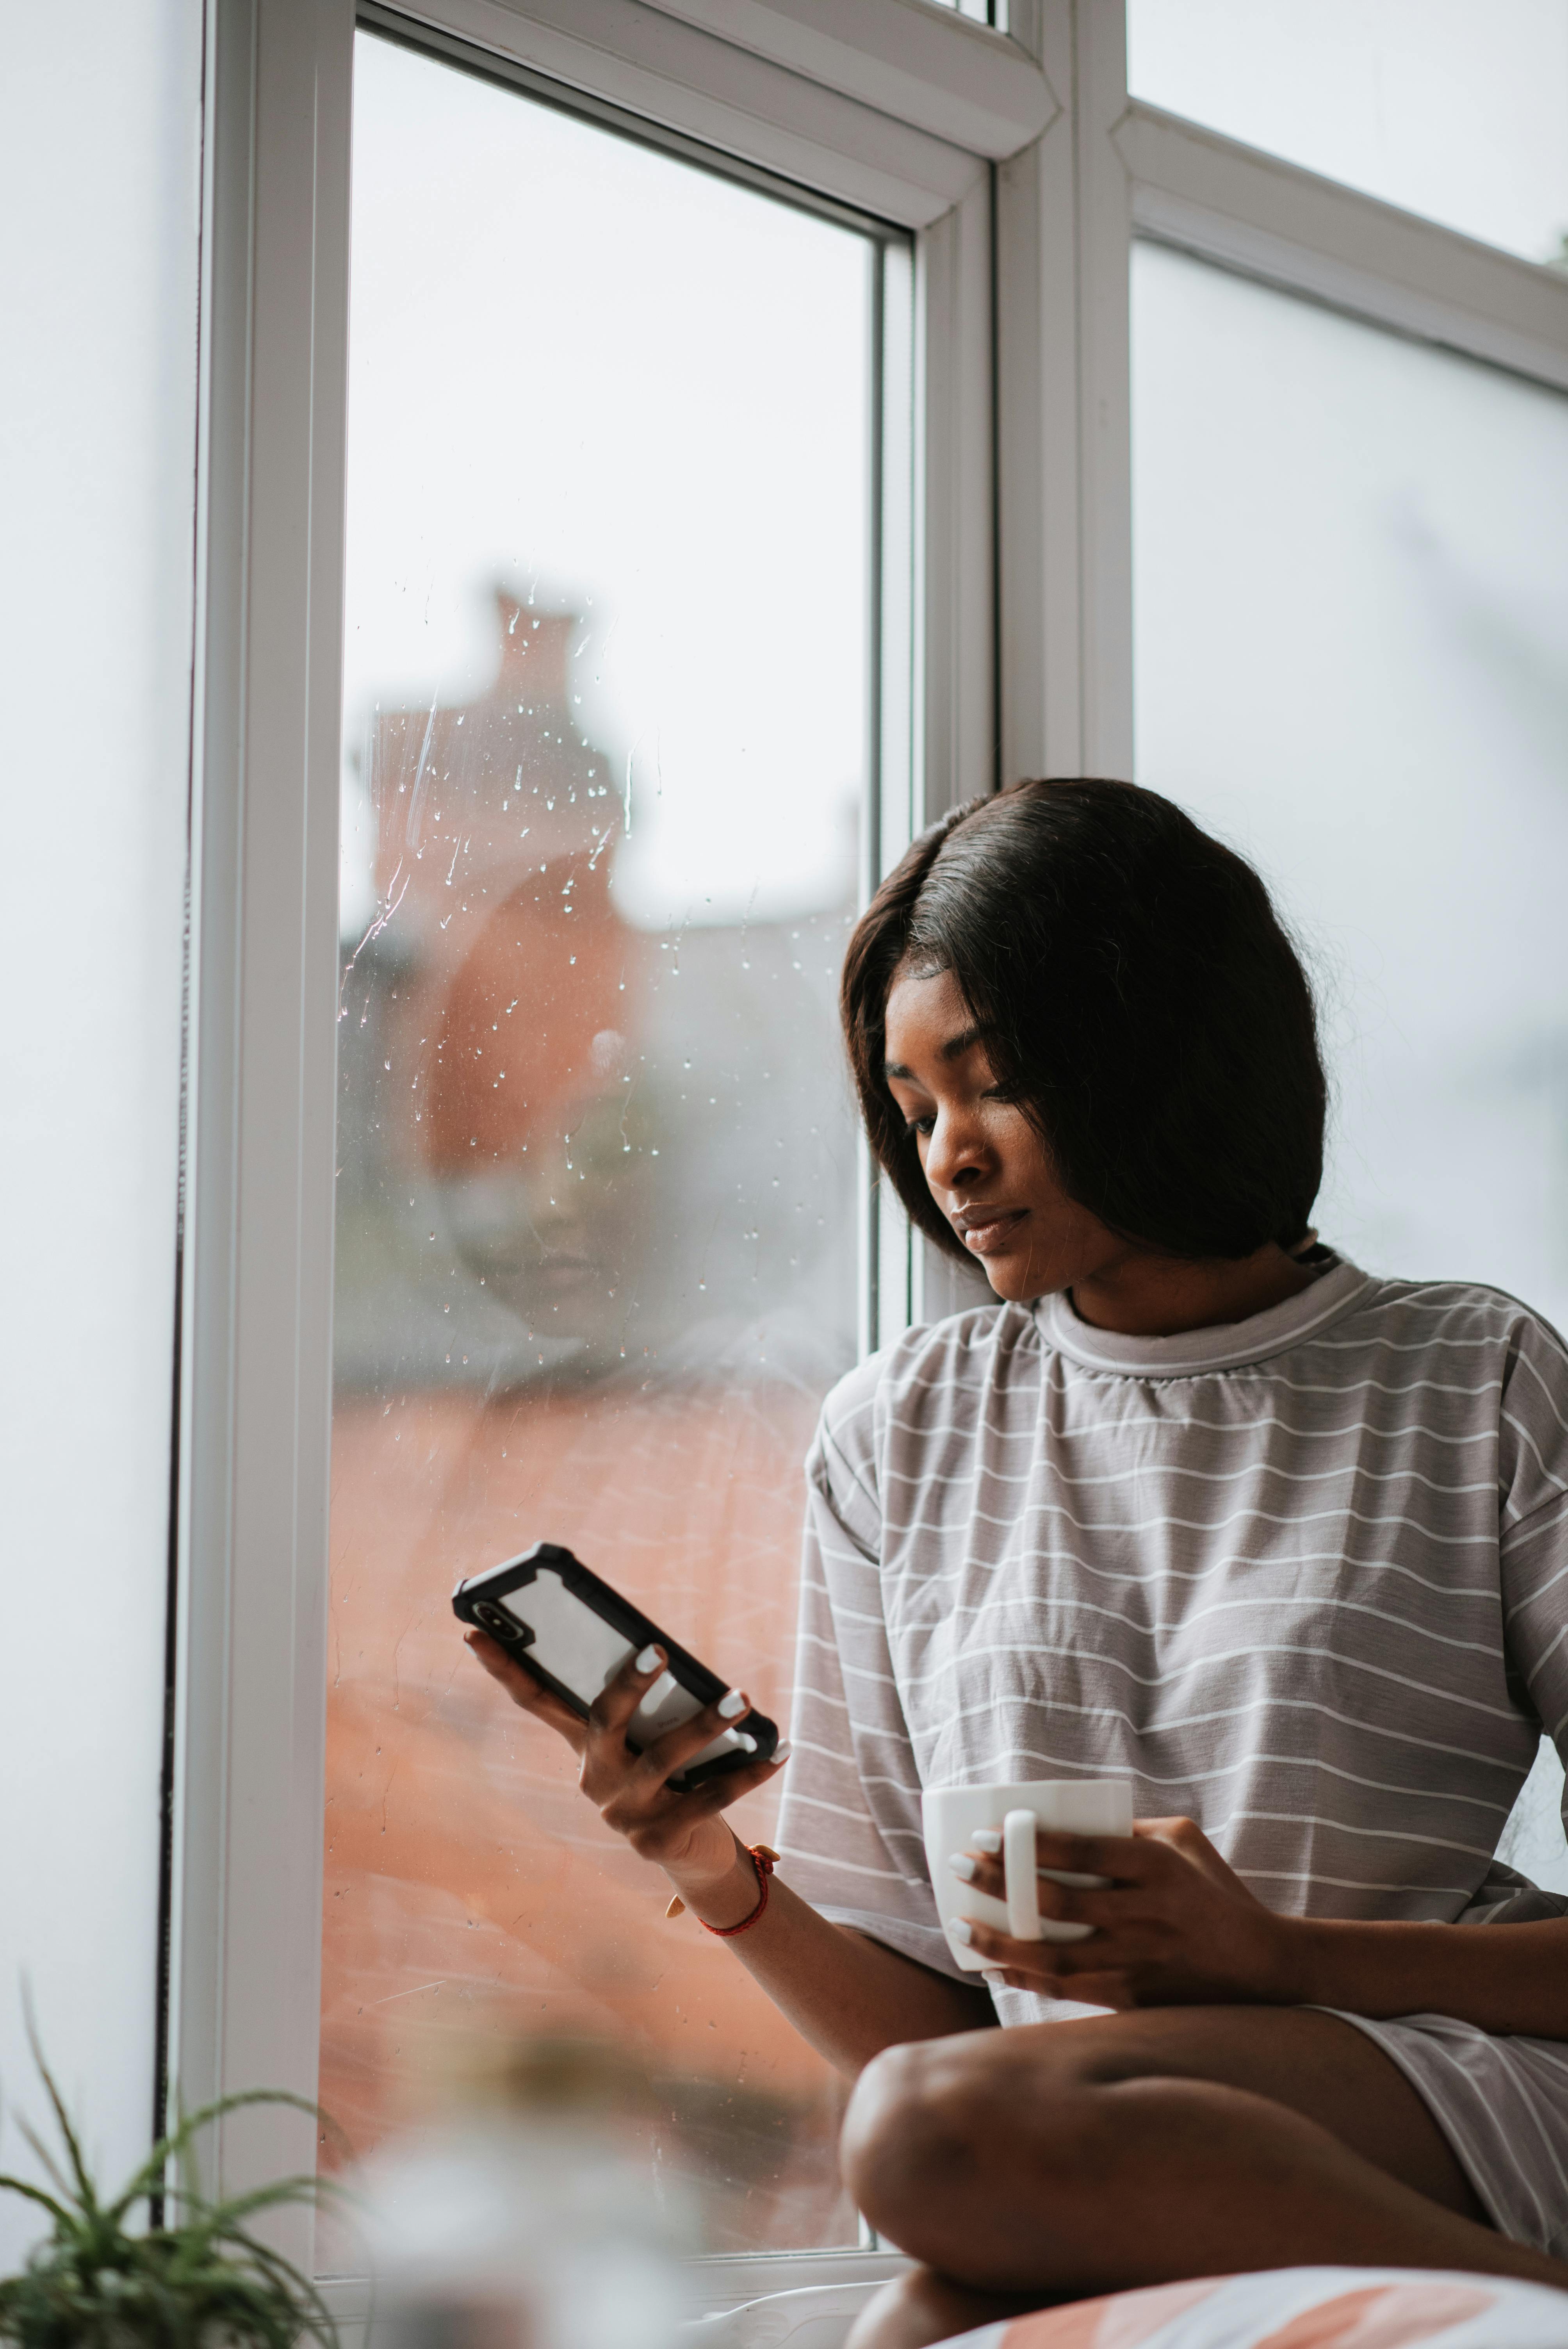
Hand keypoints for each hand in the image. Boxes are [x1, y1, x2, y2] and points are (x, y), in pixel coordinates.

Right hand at [464, 1629, 785, 1917]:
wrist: (693, 1853)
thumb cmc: (671, 1774)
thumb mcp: (648, 1738)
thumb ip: (645, 1704)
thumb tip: (656, 1647)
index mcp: (583, 1748)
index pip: (535, 1703)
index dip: (503, 1669)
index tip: (473, 1629)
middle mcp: (595, 1780)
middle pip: (602, 1722)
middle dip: (629, 1685)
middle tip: (658, 1650)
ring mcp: (625, 1814)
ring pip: (665, 1759)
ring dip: (706, 1723)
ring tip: (742, 1697)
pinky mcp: (660, 1841)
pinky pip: (711, 1798)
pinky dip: (749, 1771)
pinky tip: (778, 1748)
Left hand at [951, 1815, 1298, 2008]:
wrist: (1262, 1966)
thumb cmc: (1216, 1892)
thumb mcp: (1184, 1840)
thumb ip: (1131, 1826)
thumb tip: (1073, 1818)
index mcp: (1156, 1867)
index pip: (1081, 1851)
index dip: (1030, 1844)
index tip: (986, 1834)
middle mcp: (1145, 1913)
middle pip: (1058, 1901)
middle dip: (1001, 1884)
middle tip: (960, 1868)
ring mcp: (1139, 1959)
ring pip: (1057, 1955)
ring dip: (1003, 1942)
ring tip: (962, 1928)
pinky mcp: (1135, 1997)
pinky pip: (1070, 1990)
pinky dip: (1028, 1978)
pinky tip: (995, 1966)